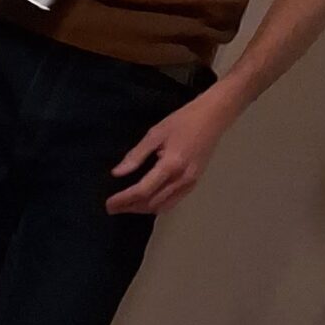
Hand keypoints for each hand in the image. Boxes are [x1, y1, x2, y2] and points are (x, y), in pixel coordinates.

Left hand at [107, 84, 239, 215]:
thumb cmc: (184, 120)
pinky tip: (145, 201)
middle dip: (130, 207)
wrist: (215, 116)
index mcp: (171, 164)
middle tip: (112, 208)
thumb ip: (136, 155)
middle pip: (151, 203)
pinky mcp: (194, 183)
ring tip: (126, 206)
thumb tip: (117, 173)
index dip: (123, 200)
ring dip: (142, 209)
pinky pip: (172, 202)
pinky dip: (156, 205)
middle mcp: (182, 179)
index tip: (109, 204)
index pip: (143, 190)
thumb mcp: (156, 133)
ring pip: (161, 206)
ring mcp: (190, 183)